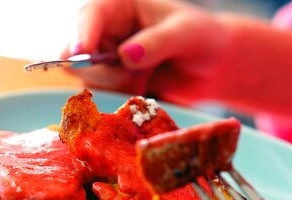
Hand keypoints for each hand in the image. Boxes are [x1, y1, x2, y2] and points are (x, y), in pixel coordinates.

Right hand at [61, 0, 228, 99]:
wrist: (211, 68)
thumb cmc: (202, 39)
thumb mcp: (186, 34)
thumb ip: (158, 42)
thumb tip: (125, 55)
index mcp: (120, 6)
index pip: (90, 15)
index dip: (82, 34)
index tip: (81, 53)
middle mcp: (106, 31)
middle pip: (80, 55)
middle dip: (105, 72)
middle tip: (137, 75)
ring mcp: (106, 58)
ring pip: (91, 80)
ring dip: (119, 86)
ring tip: (147, 77)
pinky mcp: (112, 82)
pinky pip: (105, 96)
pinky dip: (124, 97)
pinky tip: (145, 87)